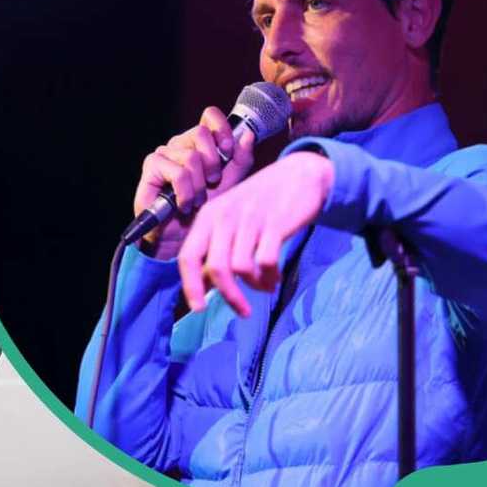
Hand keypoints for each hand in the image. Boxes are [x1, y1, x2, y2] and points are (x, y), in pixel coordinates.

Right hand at [133, 106, 256, 259]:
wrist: (183, 238)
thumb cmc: (205, 211)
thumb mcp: (231, 184)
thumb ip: (241, 160)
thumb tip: (248, 135)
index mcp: (200, 143)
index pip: (209, 116)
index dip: (221, 128)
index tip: (227, 149)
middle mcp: (180, 144)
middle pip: (201, 132)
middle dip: (212, 163)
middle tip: (211, 183)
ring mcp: (164, 153)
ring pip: (190, 156)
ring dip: (198, 186)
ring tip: (195, 201)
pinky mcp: (151, 166)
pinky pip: (177, 172)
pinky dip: (185, 193)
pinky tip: (182, 205)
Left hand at [177, 152, 333, 316]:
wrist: (299, 174)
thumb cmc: (260, 202)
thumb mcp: (230, 218)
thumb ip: (215, 247)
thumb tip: (203, 285)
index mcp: (208, 216)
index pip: (188, 257)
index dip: (191, 286)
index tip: (199, 309)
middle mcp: (224, 217)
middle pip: (216, 268)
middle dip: (229, 296)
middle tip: (243, 311)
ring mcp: (250, 220)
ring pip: (241, 268)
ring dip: (254, 286)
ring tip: (265, 287)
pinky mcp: (275, 224)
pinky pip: (267, 262)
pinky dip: (270, 277)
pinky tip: (275, 278)